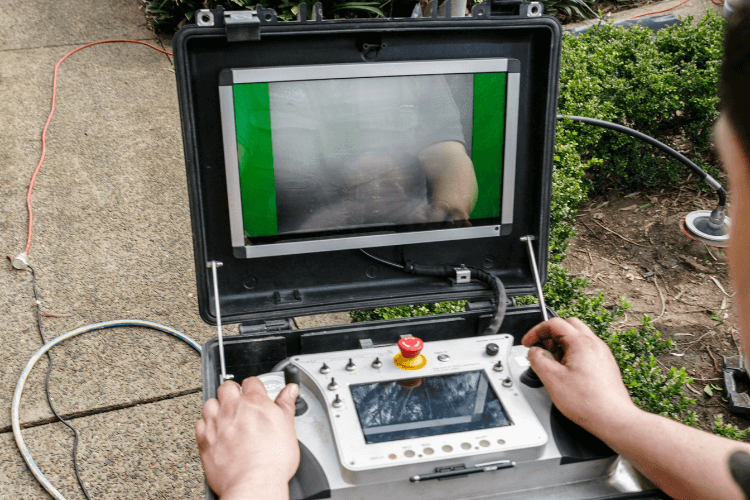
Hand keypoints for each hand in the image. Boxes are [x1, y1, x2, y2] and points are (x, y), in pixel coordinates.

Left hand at [196, 378, 299, 499]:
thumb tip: (290, 390)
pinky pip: (199, 424)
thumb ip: (286, 404)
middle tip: (238, 401)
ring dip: (216, 406)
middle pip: (226, 387)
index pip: (251, 381)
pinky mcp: (204, 440)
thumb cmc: (273, 459)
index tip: (255, 391)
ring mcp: (216, 423)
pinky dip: (205, 425)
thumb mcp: (288, 426)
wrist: (255, 482)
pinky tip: (214, 431)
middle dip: (232, 391)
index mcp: (255, 402)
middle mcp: (233, 408)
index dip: (253, 386)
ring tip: (224, 414)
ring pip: (209, 403)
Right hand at [521, 318, 636, 433]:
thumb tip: (534, 352)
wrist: (613, 419)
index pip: (554, 323)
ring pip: (578, 337)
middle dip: (550, 334)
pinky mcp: (605, 365)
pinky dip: (572, 353)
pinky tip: (566, 372)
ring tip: (552, 362)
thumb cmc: (588, 402)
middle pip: (568, 325)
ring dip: (561, 344)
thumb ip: (537, 360)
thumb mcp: (552, 379)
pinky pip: (586, 350)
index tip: (528, 342)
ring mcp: (602, 354)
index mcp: (581, 343)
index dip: (536, 331)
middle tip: (541, 348)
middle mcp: (594, 344)